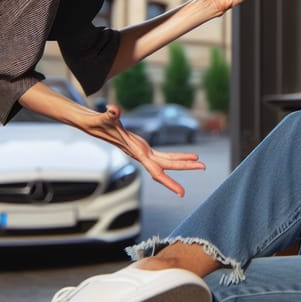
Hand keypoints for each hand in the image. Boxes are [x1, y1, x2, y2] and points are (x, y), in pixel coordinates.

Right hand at [89, 105, 205, 196]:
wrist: (95, 127)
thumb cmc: (101, 123)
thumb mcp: (106, 118)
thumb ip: (110, 114)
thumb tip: (113, 109)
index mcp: (138, 153)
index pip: (156, 171)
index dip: (169, 182)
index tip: (181, 192)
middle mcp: (143, 155)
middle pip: (167, 166)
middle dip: (185, 167)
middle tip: (204, 167)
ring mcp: (144, 153)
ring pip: (168, 161)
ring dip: (184, 163)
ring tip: (201, 163)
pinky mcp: (145, 149)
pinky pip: (164, 156)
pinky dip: (177, 156)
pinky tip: (188, 157)